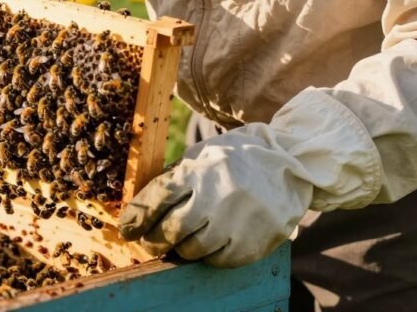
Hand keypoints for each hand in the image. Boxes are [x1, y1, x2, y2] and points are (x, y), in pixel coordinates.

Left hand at [118, 129, 312, 266]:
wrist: (289, 163)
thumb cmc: (235, 159)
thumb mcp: (201, 156)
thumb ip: (175, 180)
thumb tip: (143, 211)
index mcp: (200, 170)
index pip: (158, 198)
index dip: (137, 218)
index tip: (127, 229)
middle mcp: (219, 195)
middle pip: (172, 230)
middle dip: (153, 240)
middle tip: (149, 242)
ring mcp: (239, 220)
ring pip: (193, 250)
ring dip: (180, 249)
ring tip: (180, 242)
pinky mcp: (256, 241)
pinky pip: (219, 260)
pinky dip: (207, 256)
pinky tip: (208, 245)